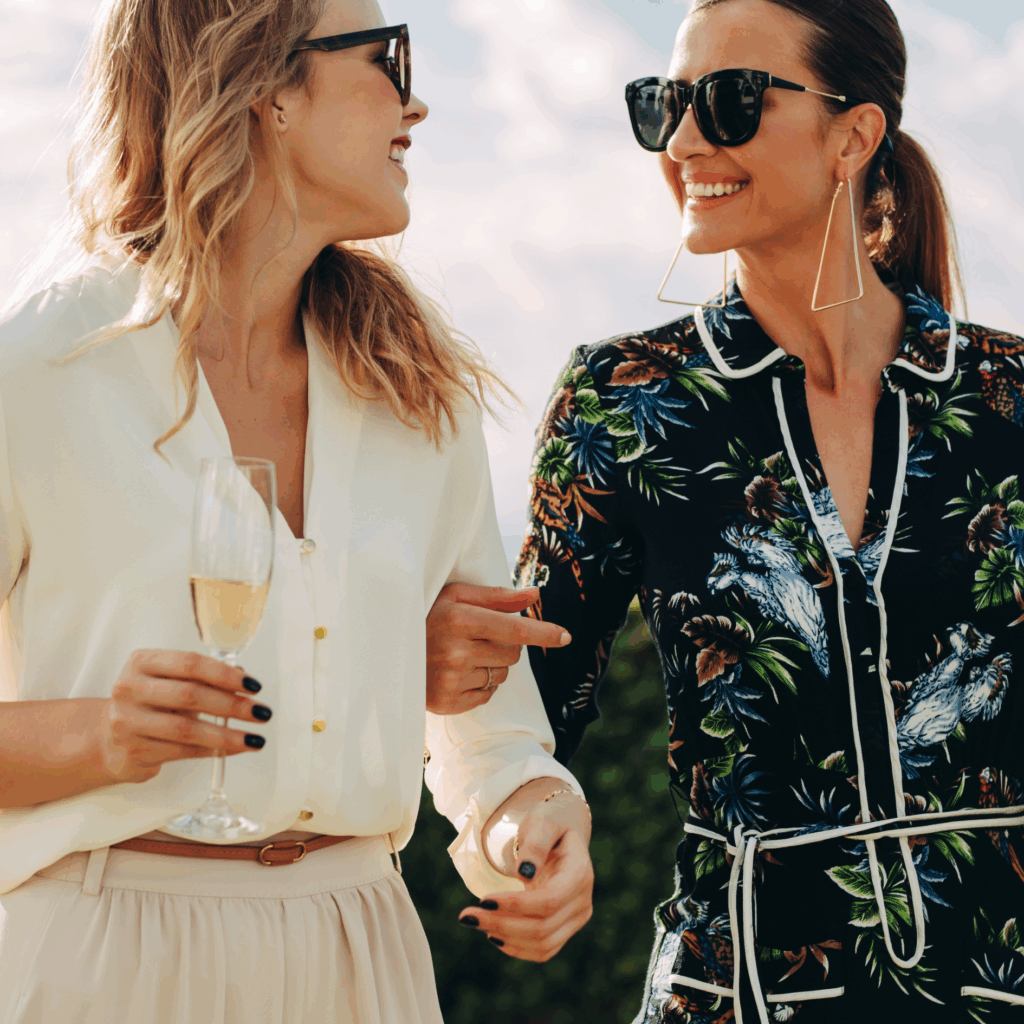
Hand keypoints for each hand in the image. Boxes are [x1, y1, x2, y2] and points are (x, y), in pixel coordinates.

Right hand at [97, 649, 271, 783]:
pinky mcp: (132, 751)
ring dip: (226, 735)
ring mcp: (126, 722)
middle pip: (190, 695)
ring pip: (186, 728)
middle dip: (232, 705)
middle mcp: (129, 689)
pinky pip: (181, 751)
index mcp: (142, 662)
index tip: (253, 686)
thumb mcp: (170, 681)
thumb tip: (245, 680)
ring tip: (254, 738)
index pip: (190, 663)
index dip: (225, 674)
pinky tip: (233, 749)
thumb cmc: (150, 703)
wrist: (108, 739)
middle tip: (261, 713)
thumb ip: (203, 677)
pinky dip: (212, 751)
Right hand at [426, 582, 570, 714]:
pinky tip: (458, 673)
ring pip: (501, 675)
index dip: (543, 632)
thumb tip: (534, 594)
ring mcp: (451, 680)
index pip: (514, 629)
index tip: (566, 636)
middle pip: (513, 654)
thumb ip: (497, 596)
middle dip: (506, 645)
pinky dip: (480, 684)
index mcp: (460, 620)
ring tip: (464, 654)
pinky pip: (486, 695)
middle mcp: (456, 651)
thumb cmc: (425, 616)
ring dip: (492, 665)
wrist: (384, 650)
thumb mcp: (455, 596)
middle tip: (479, 637)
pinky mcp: (448, 703)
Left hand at [458, 789, 593, 961]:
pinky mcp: (565, 930)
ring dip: (505, 937)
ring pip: (542, 944)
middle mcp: (583, 901)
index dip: (516, 905)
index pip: (549, 900)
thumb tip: (524, 872)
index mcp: (580, 873)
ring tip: (475, 921)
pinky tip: (493, 934)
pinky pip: (543, 951)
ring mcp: (576, 919)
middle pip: (543, 927)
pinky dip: (517, 948)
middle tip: (466, 915)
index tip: (482, 900)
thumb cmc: (549, 824)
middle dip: (501, 923)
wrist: (560, 835)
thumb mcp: (542, 822)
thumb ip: (536, 844)